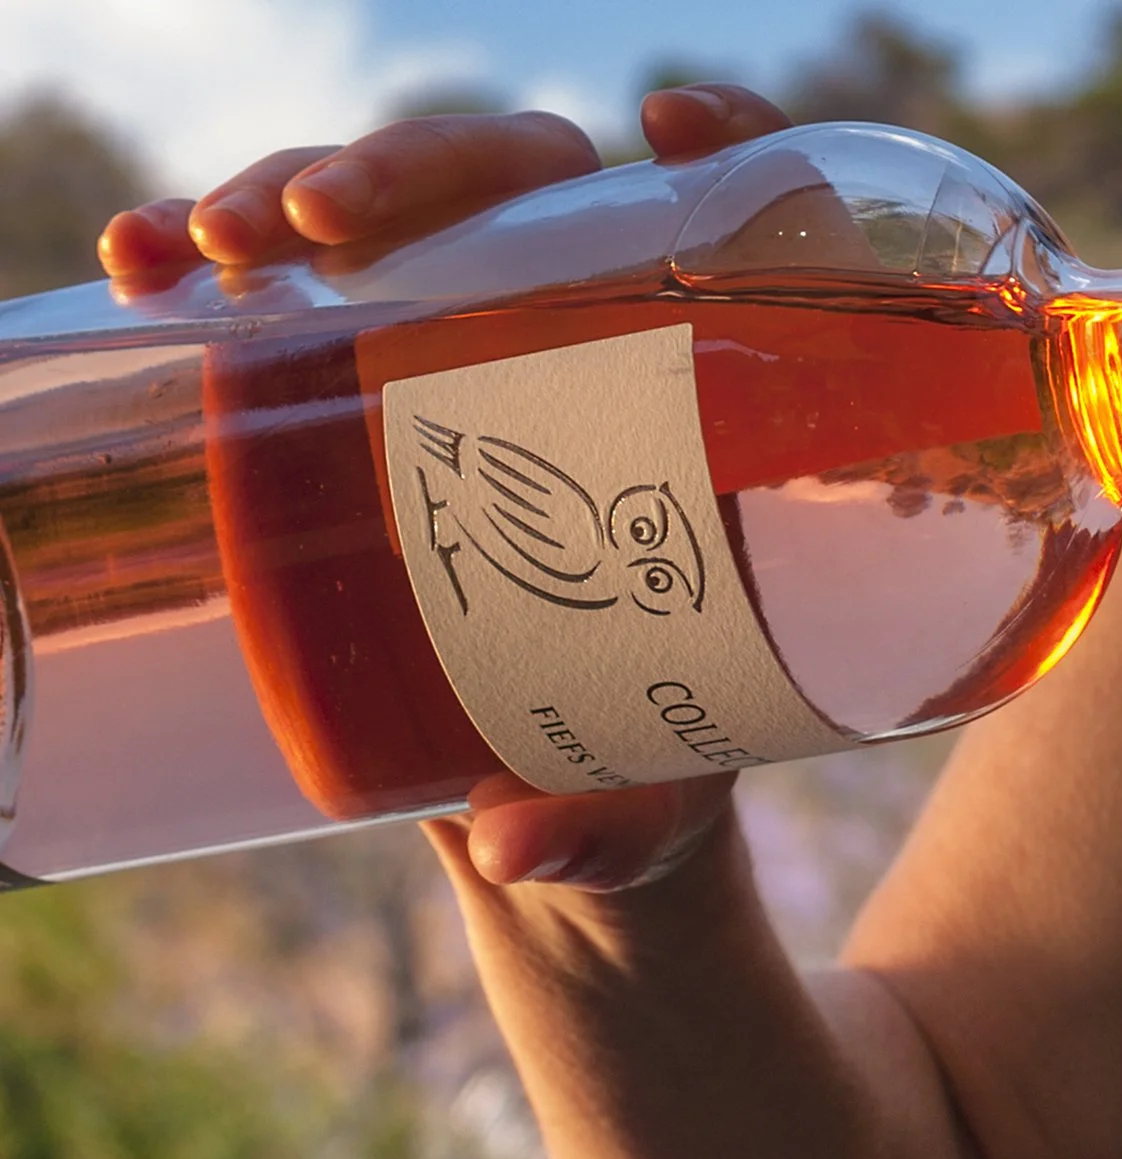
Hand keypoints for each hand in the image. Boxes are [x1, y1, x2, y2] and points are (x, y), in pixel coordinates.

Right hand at [98, 87, 794, 889]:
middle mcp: (606, 349)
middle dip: (431, 169)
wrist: (568, 819)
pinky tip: (142, 263)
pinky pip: (300, 297)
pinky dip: (213, 263)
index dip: (735, 151)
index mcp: (726, 410)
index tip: (674, 127)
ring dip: (298, 191)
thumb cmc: (658, 778)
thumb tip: (517, 843)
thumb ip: (618, 818)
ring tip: (209, 246)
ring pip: (405, 221)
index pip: (753, 229)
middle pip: (542, 194)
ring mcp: (479, 362)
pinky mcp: (371, 400)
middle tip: (338, 226)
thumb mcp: (660, 794)